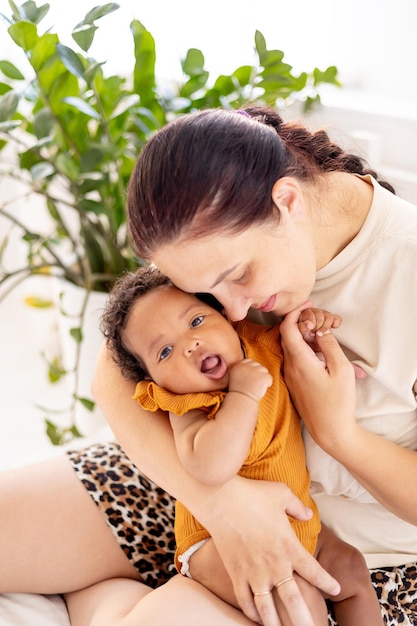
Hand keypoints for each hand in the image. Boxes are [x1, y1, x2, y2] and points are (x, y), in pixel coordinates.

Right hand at [203, 477, 339, 624]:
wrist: (220, 499)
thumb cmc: (252, 494)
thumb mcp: (281, 494)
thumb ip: (297, 506)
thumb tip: (307, 513)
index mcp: (288, 546)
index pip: (314, 570)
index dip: (327, 582)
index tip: (335, 589)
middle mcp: (274, 565)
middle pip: (294, 601)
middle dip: (306, 620)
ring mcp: (253, 572)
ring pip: (267, 608)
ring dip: (276, 625)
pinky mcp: (235, 573)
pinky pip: (245, 600)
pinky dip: (252, 612)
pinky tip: (258, 618)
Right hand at [229, 358, 272, 402]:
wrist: (241, 402)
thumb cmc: (239, 392)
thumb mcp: (236, 377)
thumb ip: (243, 369)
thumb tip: (256, 365)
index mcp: (238, 365)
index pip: (249, 361)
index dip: (252, 369)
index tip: (250, 378)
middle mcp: (246, 366)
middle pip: (258, 365)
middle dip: (258, 373)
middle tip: (253, 384)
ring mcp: (255, 371)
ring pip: (264, 370)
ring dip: (263, 378)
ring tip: (256, 387)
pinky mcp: (263, 377)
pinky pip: (270, 378)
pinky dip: (268, 384)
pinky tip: (261, 389)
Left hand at [280, 304, 356, 450]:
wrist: (331, 431)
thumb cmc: (337, 402)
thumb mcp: (340, 369)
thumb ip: (329, 345)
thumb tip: (321, 330)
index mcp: (299, 361)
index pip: (288, 328)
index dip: (296, 312)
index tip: (308, 305)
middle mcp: (289, 367)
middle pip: (289, 336)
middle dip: (302, 324)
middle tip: (320, 321)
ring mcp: (290, 376)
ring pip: (293, 349)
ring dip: (306, 339)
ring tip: (326, 338)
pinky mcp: (294, 384)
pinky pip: (297, 361)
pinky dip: (308, 352)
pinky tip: (326, 357)